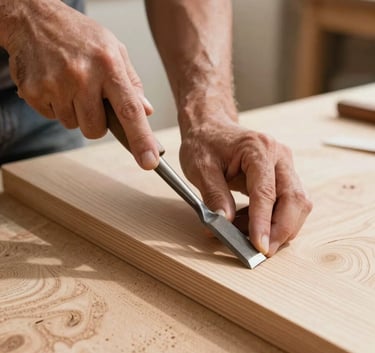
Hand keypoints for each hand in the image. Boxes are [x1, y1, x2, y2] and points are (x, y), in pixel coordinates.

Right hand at [3, 0, 157, 168]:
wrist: (35, 19)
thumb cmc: (81, 36)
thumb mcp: (115, 50)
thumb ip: (133, 82)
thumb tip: (146, 111)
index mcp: (109, 65)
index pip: (130, 110)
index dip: (141, 139)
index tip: (149, 162)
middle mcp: (82, 76)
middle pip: (97, 130)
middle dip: (97, 122)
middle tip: (91, 97)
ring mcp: (56, 85)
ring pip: (74, 125)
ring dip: (76, 112)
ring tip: (72, 84)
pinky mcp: (34, 92)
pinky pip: (54, 118)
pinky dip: (57, 106)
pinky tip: (56, 84)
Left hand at [179, 111, 311, 255]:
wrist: (212, 127)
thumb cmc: (205, 143)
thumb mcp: (200, 168)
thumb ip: (214, 195)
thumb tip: (226, 223)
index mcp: (258, 149)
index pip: (267, 192)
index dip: (264, 222)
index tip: (259, 246)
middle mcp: (279, 156)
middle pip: (294, 199)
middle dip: (282, 230)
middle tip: (262, 251)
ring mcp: (284, 165)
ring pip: (297, 204)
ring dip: (279, 226)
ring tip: (246, 235)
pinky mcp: (283, 175)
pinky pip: (287, 203)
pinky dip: (273, 219)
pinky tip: (250, 224)